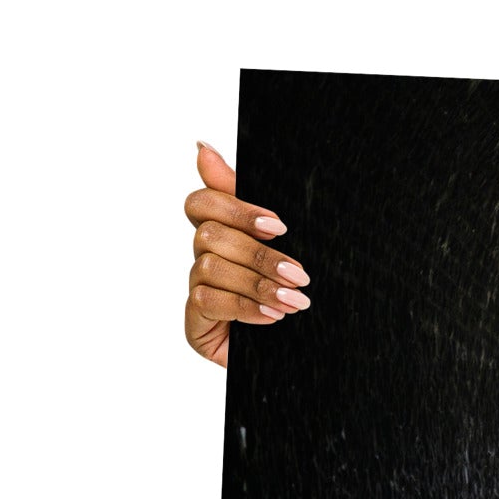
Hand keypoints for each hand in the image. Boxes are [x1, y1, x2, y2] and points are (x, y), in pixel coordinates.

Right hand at [183, 141, 310, 366]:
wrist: (304, 352)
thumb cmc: (292, 294)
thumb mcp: (286, 246)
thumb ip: (252, 204)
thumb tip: (202, 146)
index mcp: (224, 232)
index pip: (202, 202)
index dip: (235, 208)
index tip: (278, 226)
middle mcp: (204, 257)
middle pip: (209, 234)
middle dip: (259, 255)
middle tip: (300, 274)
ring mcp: (197, 289)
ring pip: (210, 267)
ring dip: (258, 284)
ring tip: (295, 302)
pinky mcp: (194, 322)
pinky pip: (207, 301)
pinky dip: (245, 307)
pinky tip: (272, 317)